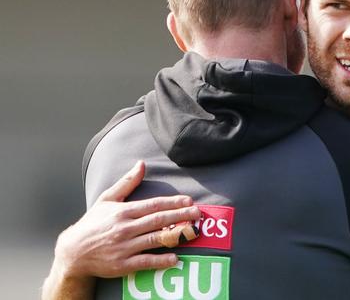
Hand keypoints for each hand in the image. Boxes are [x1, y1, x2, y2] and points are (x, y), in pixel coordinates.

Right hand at [44, 160, 201, 298]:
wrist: (72, 252)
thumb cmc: (92, 224)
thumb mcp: (106, 199)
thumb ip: (127, 182)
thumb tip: (141, 163)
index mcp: (123, 212)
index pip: (153, 205)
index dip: (173, 202)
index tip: (189, 200)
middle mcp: (124, 228)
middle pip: (158, 221)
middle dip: (180, 216)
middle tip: (197, 214)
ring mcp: (124, 247)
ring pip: (154, 240)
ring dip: (175, 236)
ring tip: (192, 232)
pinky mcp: (122, 265)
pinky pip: (145, 262)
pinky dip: (160, 261)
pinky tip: (175, 259)